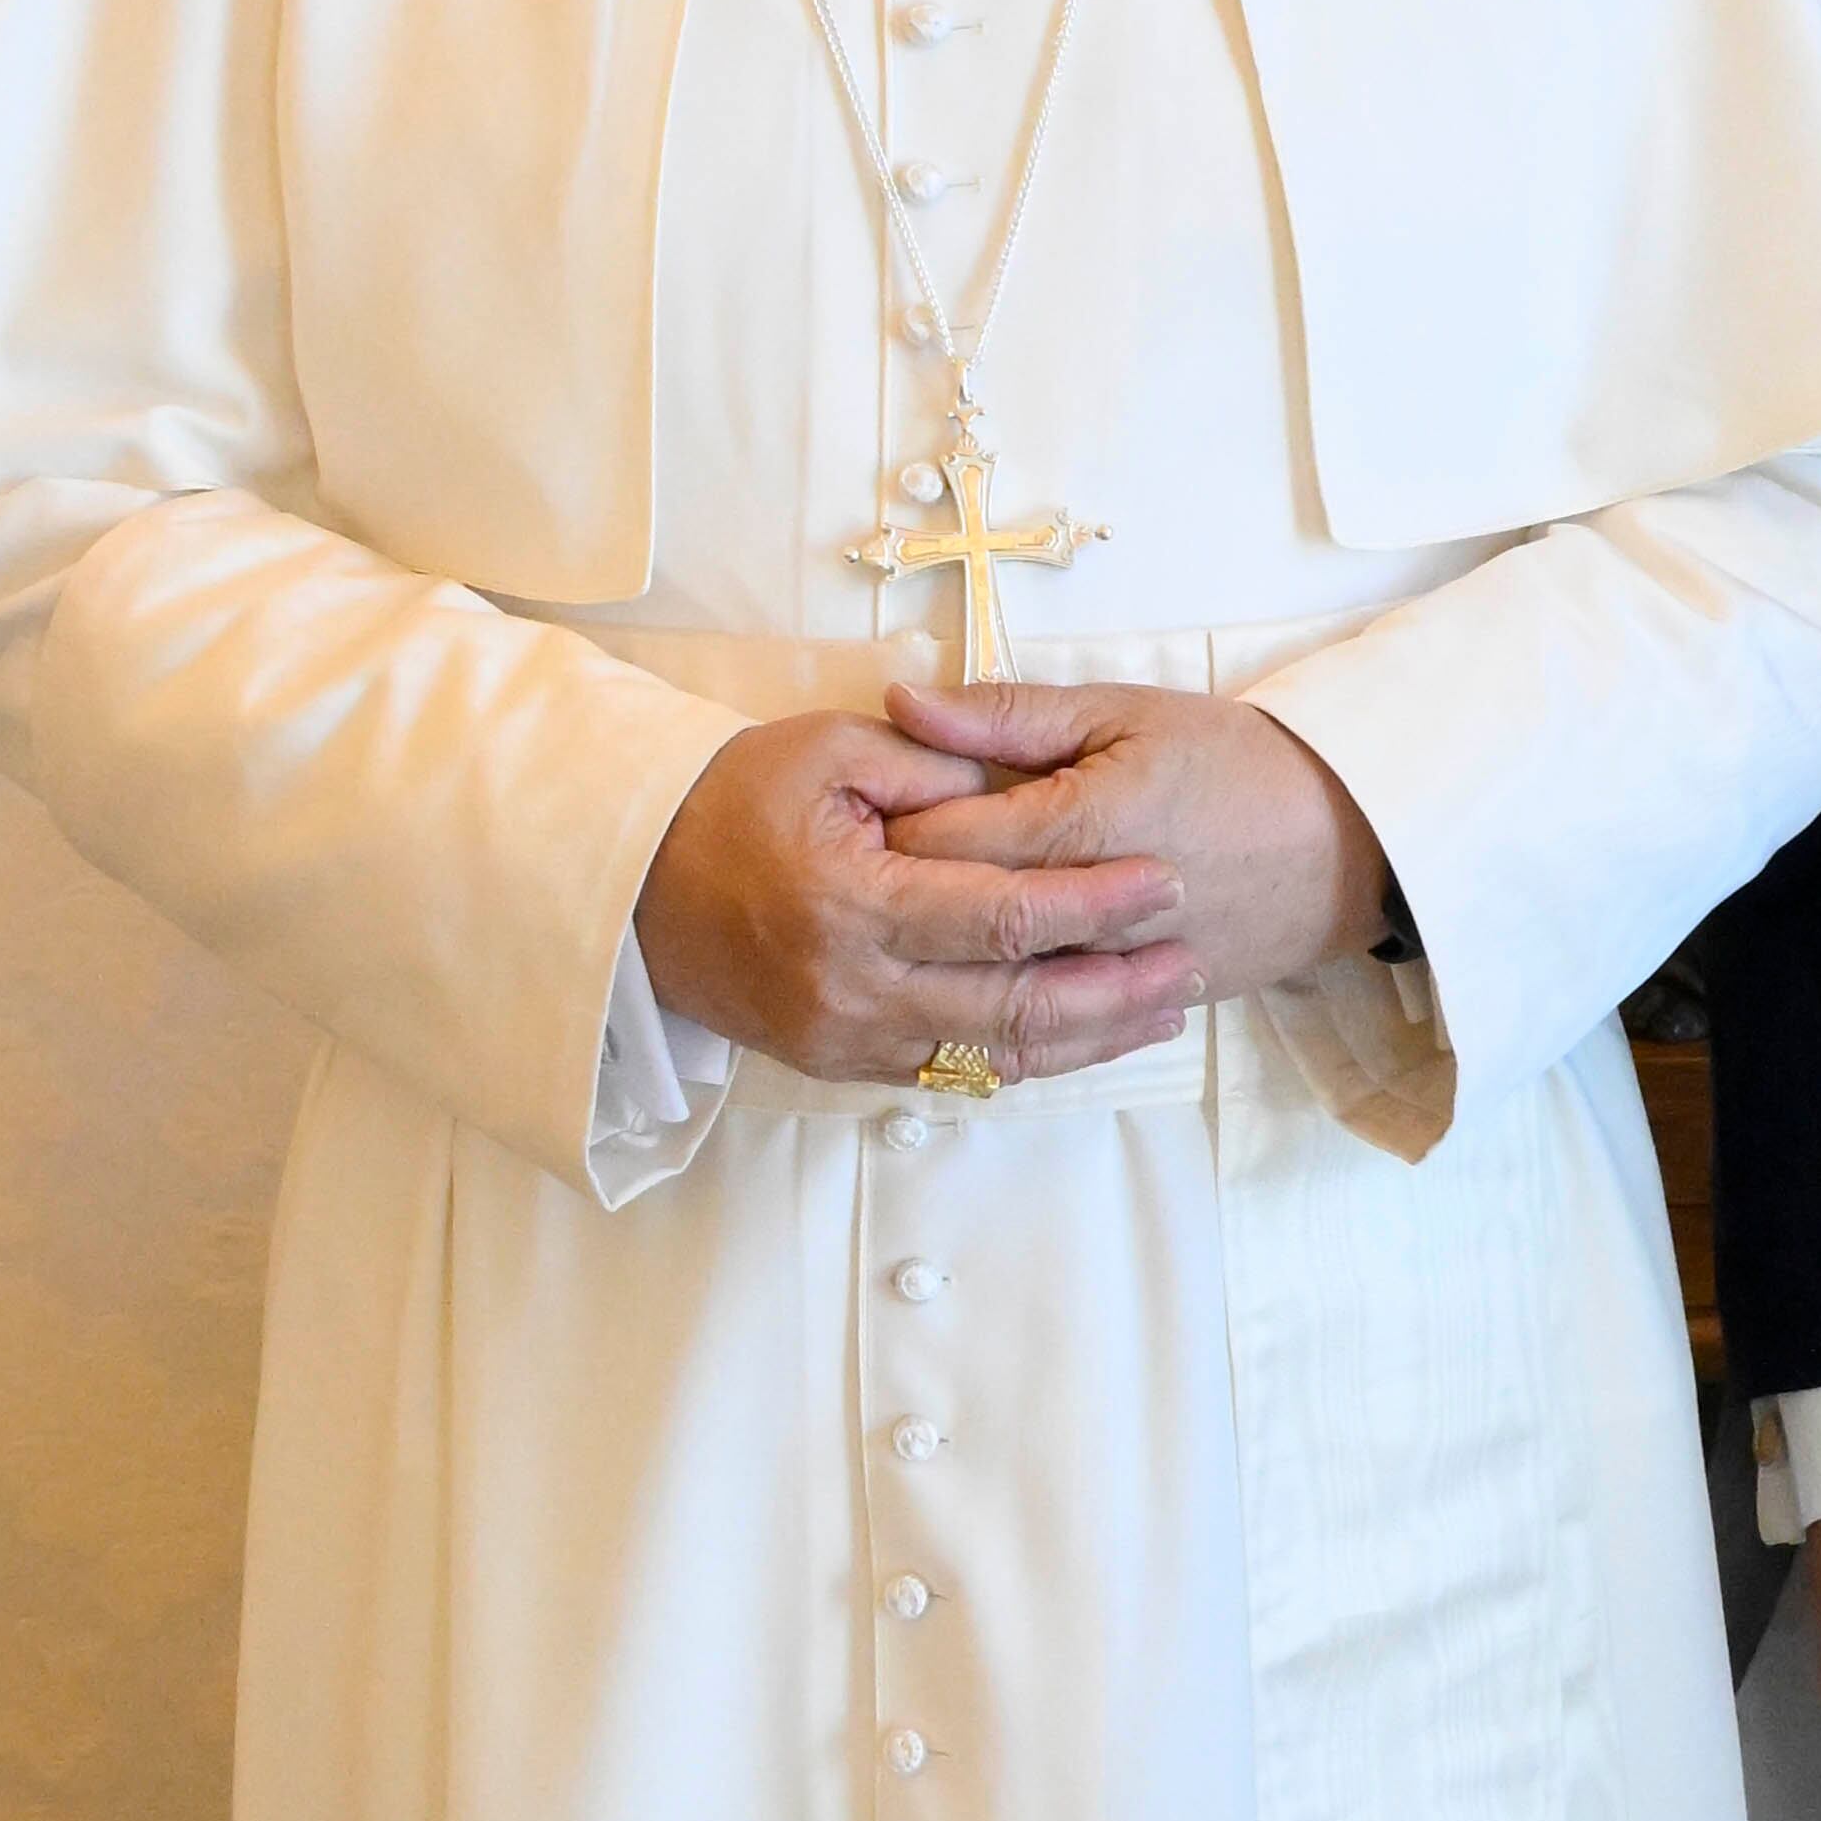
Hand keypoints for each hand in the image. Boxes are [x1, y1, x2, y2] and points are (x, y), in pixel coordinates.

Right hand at [634, 705, 1190, 1087]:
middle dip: (1116, 984)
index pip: (1002, 914)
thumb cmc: (733, 800)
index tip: (1166, 881)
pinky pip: (955, 1070)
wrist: (630, 887)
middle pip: (1016, 1002)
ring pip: (996, 1053)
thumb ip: (933, 764)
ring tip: (1165, 1005)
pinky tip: (1088, 1031)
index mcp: (852, 902)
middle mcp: (852, 987)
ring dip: (1090, 1034)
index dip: (1094, 903)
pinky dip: (1030, 1052)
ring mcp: (846, 1039)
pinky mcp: (843, 1065)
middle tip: (1189, 957)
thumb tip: (1019, 784)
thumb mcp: (826, 750)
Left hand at [879, 672, 1391, 1003]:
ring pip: (1003, 988)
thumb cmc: (1235, 761)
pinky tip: (968, 1002)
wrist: (1348, 844)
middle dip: (905, 904)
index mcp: (1090, 821)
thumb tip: (906, 704)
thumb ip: (1010, 715)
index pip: (952, 840)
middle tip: (864, 884)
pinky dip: (1005, 1018)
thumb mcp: (1126, 712)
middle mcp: (1103, 909)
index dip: (890, 832)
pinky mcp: (1147, 1005)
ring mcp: (1127, 968)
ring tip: (909, 943)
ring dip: (946, 969)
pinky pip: (1060, 1030)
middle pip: (964, 921)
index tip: (858, 820)